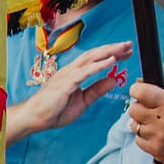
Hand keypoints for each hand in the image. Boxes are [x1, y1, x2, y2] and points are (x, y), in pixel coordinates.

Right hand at [4, 41, 132, 144]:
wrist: (34, 119)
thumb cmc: (54, 110)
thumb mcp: (83, 101)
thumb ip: (97, 90)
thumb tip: (113, 80)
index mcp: (74, 74)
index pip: (95, 59)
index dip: (111, 54)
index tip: (126, 52)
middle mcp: (71, 71)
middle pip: (94, 55)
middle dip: (112, 49)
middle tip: (129, 44)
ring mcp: (67, 75)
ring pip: (90, 59)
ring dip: (109, 52)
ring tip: (123, 48)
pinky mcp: (65, 84)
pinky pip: (85, 72)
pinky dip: (99, 65)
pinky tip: (111, 61)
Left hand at [127, 82, 163, 163]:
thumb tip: (142, 81)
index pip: (140, 92)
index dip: (136, 90)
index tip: (138, 91)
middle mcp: (162, 120)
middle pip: (133, 109)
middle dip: (139, 106)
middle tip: (149, 109)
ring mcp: (158, 137)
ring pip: (134, 125)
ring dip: (142, 123)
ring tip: (156, 124)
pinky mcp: (156, 150)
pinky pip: (138, 140)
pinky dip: (145, 137)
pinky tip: (158, 136)